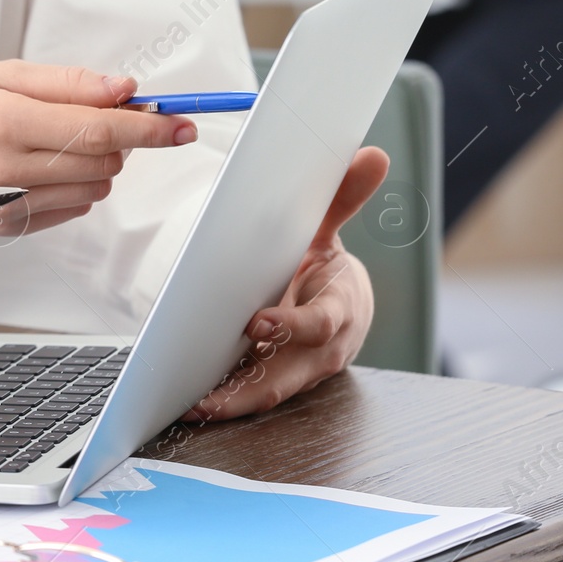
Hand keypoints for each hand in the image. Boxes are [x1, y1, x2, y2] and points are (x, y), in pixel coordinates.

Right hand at [0, 62, 195, 229]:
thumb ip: (61, 83)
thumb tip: (123, 89)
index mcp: (1, 120)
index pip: (100, 129)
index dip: (151, 127)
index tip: (183, 122)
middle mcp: (4, 169)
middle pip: (103, 163)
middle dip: (122, 139)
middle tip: (108, 111)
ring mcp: (1, 205)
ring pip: (89, 189)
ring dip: (96, 162)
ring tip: (55, 135)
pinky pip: (63, 210)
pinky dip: (71, 187)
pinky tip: (38, 165)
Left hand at [182, 147, 385, 421]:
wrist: (340, 299)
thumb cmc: (327, 267)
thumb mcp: (331, 232)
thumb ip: (343, 198)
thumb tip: (371, 156)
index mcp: (340, 309)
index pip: (321, 324)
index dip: (293, 325)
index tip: (259, 323)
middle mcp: (324, 350)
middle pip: (289, 375)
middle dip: (250, 386)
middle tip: (208, 391)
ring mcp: (301, 371)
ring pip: (268, 393)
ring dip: (232, 403)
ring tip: (193, 405)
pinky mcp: (279, 380)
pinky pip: (253, 396)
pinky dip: (226, 403)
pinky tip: (191, 404)